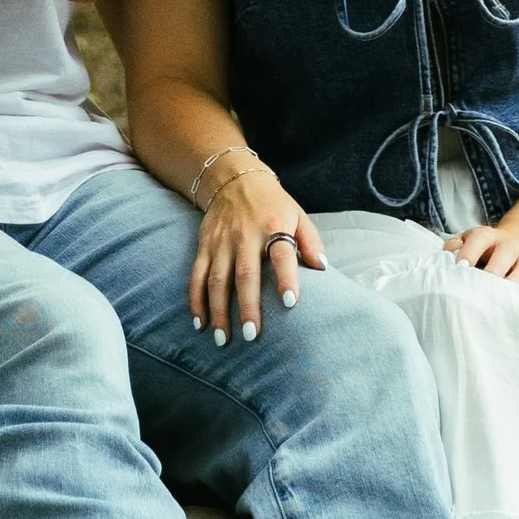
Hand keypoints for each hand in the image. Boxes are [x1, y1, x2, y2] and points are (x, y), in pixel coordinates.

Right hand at [190, 160, 324, 343]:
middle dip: (247, 306)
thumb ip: (311, 241)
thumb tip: (322, 268)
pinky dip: (196, 301)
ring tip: (224, 339)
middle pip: (245, 274)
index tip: (290, 303)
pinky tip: (200, 323)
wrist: (234, 179)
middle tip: (252, 335)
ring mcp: (221, 242)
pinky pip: (196, 276)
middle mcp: (245, 235)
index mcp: (274, 226)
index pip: (282, 253)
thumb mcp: (298, 215)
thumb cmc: (272, 204)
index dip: (286, 277)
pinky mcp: (204, 246)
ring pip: (216, 280)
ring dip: (219, 311)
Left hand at [442, 218, 518, 291]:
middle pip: (506, 252)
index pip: (480, 238)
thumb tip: (442, 261)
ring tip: (501, 299)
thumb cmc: (485, 251)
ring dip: (514, 283)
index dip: (470, 252)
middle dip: (494, 270)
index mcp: (489, 236)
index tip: (460, 268)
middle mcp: (510, 245)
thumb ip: (454, 249)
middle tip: (482, 288)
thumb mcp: (468, 243)